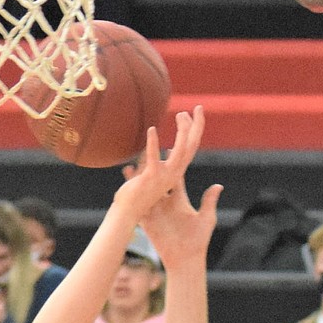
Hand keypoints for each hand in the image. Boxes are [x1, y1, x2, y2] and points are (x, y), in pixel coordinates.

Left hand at [114, 107, 207, 223]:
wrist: (127, 215)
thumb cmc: (134, 198)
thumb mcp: (144, 178)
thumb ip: (145, 166)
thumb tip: (138, 157)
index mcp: (174, 174)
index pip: (189, 149)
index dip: (194, 132)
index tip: (191, 115)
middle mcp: (173, 175)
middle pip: (190, 147)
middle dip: (196, 127)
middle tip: (196, 108)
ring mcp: (163, 177)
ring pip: (179, 152)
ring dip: (182, 132)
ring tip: (180, 114)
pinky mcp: (150, 178)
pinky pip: (153, 159)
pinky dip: (153, 144)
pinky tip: (151, 130)